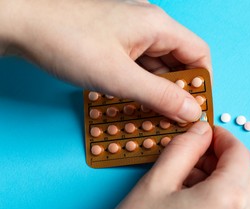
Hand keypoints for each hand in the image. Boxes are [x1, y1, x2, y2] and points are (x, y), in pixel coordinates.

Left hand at [0, 0, 210, 121]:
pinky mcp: (116, 40)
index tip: (196, 109)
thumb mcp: (119, 77)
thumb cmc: (66, 41)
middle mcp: (149, 25)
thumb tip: (191, 111)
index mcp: (158, 25)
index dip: (202, 84)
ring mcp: (131, 31)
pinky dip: (141, 83)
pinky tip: (136, 101)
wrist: (22, 23)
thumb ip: (160, 96)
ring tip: (155, 116)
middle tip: (174, 119)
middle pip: (179, 61)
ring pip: (158, 65)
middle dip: (178, 91)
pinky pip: (139, 64)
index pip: (199, 55)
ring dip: (158, 90)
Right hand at [85, 122, 249, 208]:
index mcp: (228, 201)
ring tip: (183, 181)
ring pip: (241, 193)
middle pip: (245, 173)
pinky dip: (219, 199)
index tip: (206, 132)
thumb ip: (184, 148)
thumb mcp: (155, 183)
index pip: (240, 154)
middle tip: (190, 155)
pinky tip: (190, 200)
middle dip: (220, 158)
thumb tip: (201, 131)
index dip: (222, 137)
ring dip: (219, 178)